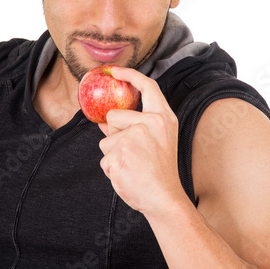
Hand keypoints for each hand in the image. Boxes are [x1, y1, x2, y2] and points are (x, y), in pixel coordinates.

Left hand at [98, 67, 184, 217]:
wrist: (165, 198)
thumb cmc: (160, 170)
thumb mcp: (157, 141)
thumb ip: (135, 125)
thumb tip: (105, 119)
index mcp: (163, 117)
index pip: (148, 86)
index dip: (130, 74)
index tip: (115, 70)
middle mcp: (151, 123)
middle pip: (114, 115)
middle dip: (115, 133)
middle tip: (133, 152)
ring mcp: (135, 138)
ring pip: (106, 139)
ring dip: (113, 154)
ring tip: (132, 165)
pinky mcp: (120, 154)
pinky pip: (104, 157)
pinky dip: (111, 168)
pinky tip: (127, 174)